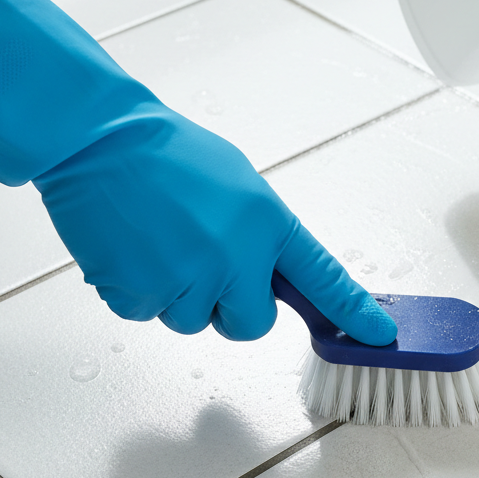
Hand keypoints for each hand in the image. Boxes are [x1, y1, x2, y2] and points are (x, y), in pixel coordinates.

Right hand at [36, 109, 396, 342]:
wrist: (101, 142)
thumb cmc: (168, 155)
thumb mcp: (241, 186)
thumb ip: (262, 235)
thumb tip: (269, 273)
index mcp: (267, 224)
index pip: (324, 279)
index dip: (354, 313)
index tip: (377, 335)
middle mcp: (234, 257)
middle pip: (251, 325)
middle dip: (233, 307)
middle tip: (207, 266)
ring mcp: (186, 279)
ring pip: (193, 321)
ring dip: (180, 294)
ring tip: (161, 241)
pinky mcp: (139, 293)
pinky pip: (147, 314)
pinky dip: (139, 290)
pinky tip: (134, 247)